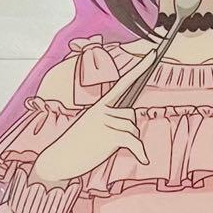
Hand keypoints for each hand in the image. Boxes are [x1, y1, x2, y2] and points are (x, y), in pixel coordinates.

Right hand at [28, 52, 156, 185]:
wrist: (59, 159)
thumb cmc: (77, 145)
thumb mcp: (92, 126)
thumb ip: (111, 120)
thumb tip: (132, 127)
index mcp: (99, 105)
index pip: (123, 82)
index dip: (140, 68)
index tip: (154, 52)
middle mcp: (102, 110)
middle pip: (131, 114)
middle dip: (128, 128)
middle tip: (106, 139)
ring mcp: (105, 122)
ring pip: (133, 129)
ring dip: (127, 141)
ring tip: (105, 147)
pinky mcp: (109, 136)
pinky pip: (134, 142)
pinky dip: (140, 153)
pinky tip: (143, 160)